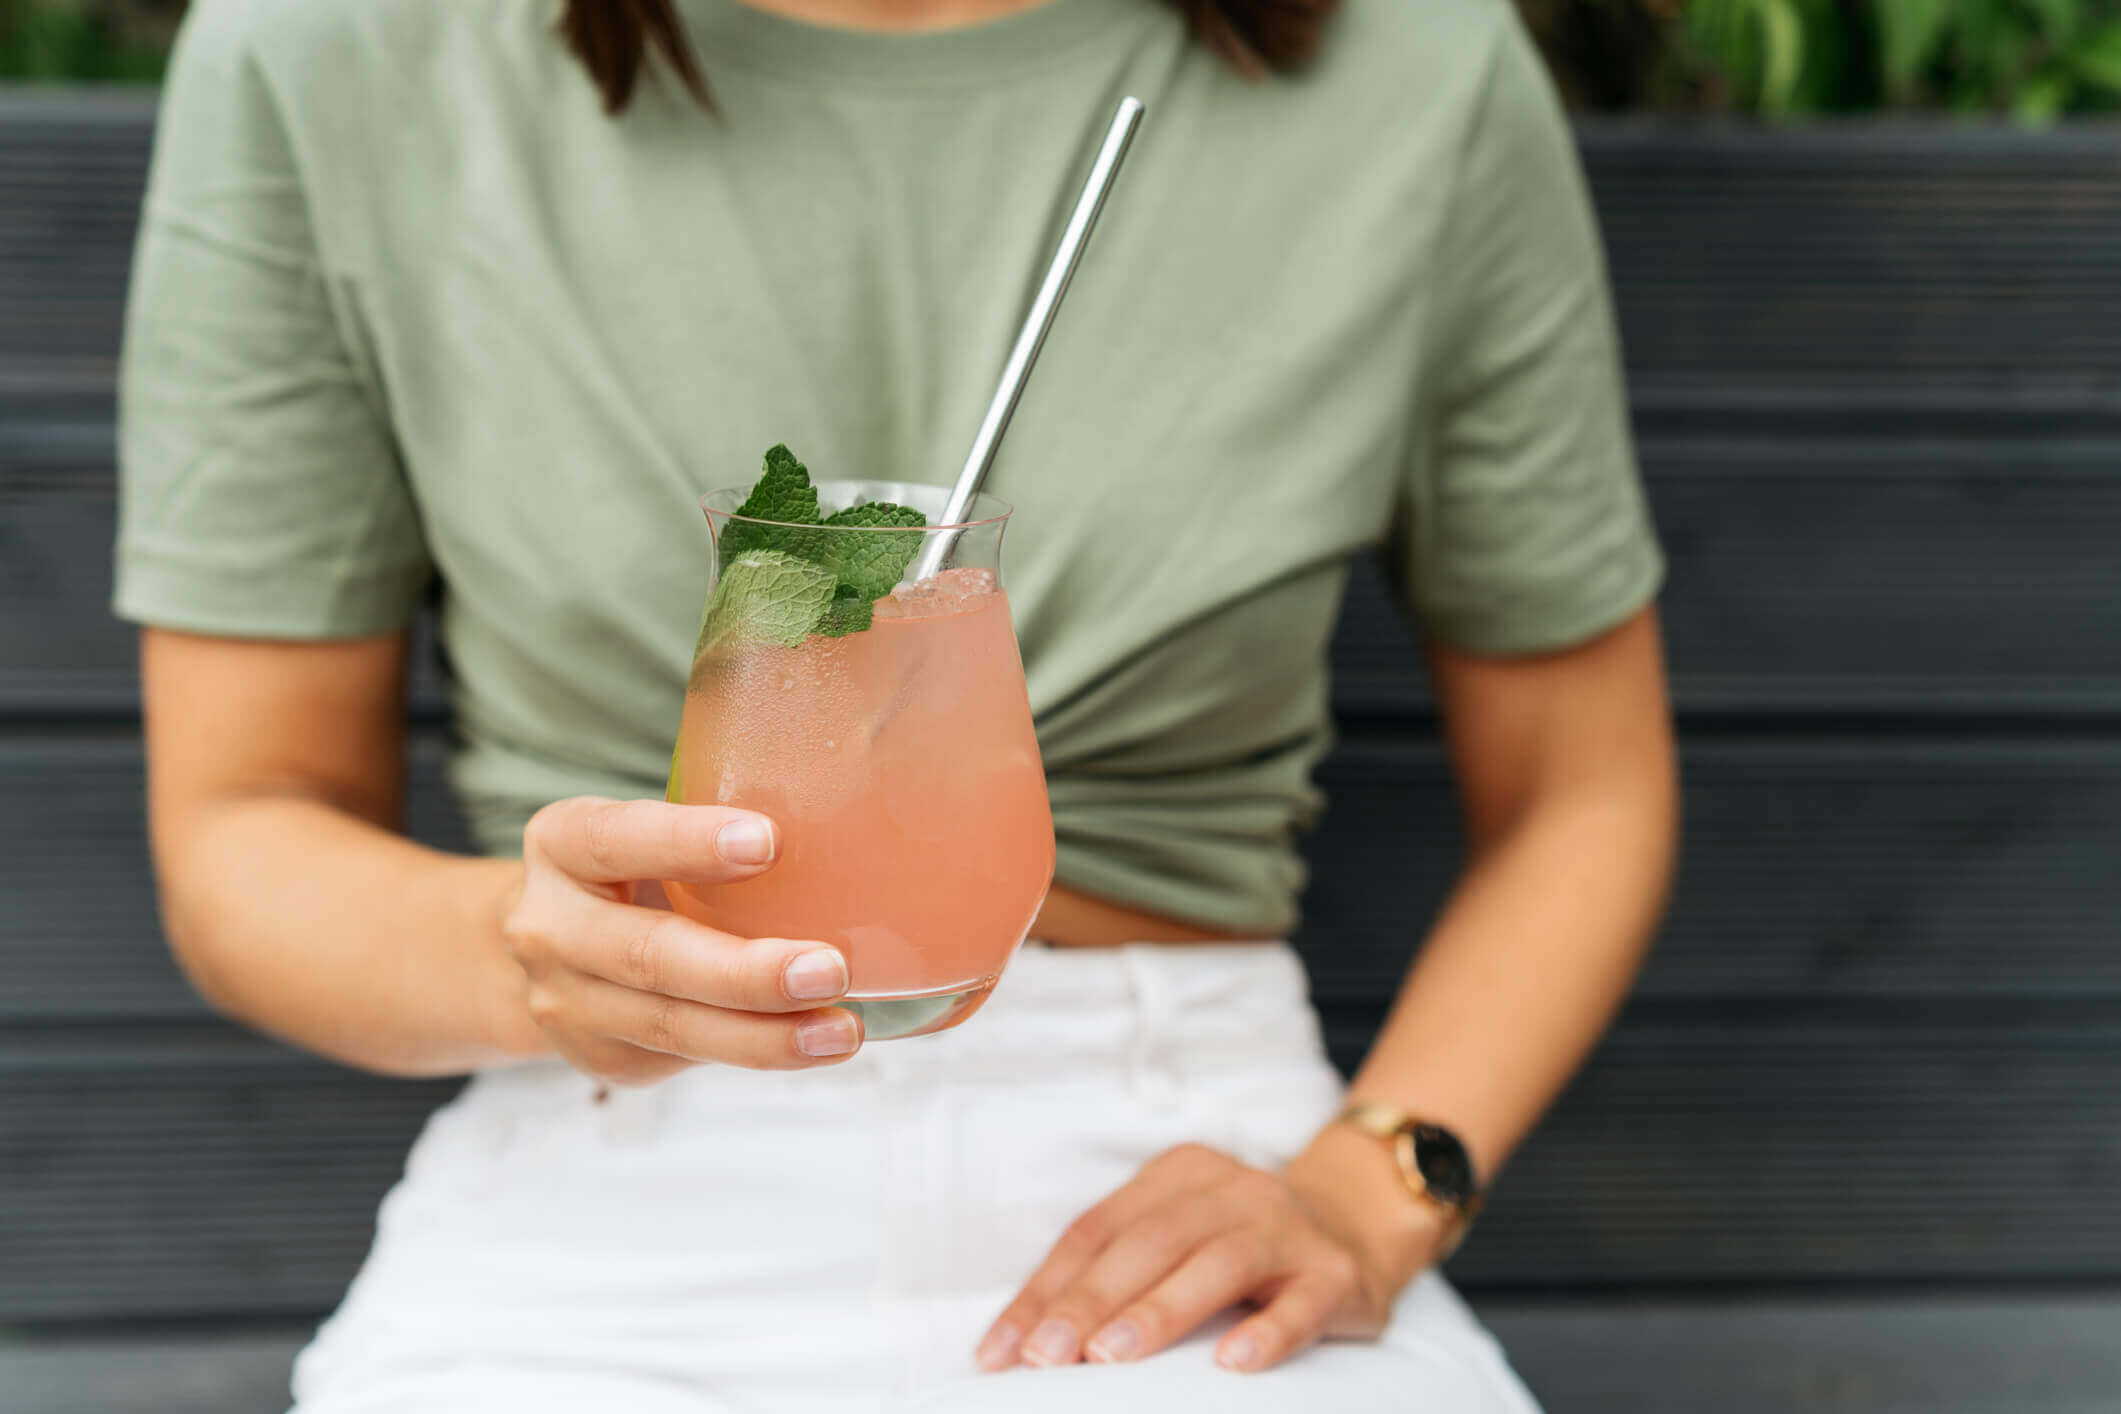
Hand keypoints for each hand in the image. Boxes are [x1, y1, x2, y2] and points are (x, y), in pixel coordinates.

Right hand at [501, 796, 861, 1081]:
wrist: (557, 950)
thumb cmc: (639, 871)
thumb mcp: (652, 831)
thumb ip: (719, 827)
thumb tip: (851, 813)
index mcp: (563, 844)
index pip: (617, 838)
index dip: (687, 841)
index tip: (768, 841)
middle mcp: (550, 926)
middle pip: (650, 955)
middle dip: (746, 971)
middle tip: (830, 969)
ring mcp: (568, 1002)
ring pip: (673, 1024)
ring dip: (766, 1034)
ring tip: (841, 1030)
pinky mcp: (604, 1057)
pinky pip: (689, 1056)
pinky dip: (760, 1050)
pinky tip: (817, 1042)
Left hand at [977, 1130, 1444, 1374]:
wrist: (1357, 1222)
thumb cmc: (1241, 1242)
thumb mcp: (1178, 1234)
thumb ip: (1118, 1269)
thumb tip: (1034, 1340)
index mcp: (1177, 1175)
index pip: (1097, 1231)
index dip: (1046, 1290)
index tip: (1003, 1352)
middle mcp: (1230, 1191)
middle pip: (1149, 1241)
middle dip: (1090, 1301)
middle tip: (1047, 1356)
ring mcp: (1285, 1228)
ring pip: (1217, 1263)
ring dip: (1160, 1311)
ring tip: (1112, 1356)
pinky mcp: (1332, 1273)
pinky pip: (1299, 1304)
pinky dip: (1266, 1331)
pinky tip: (1234, 1361)